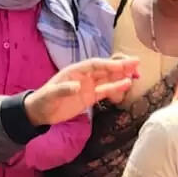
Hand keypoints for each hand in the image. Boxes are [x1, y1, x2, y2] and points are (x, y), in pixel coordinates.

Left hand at [24, 56, 140, 125]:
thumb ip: (63, 89)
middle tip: (137, 63)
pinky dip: (116, 88)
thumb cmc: (43, 101)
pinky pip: (106, 91)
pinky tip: (127, 85)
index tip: (122, 65)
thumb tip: (77, 86)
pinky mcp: (90, 97)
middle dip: (121, 66)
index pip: (95, 64)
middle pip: (105, 69)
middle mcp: (84, 76)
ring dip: (122, 76)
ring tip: (137, 73)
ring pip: (109, 79)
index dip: (109, 64)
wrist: (40, 113)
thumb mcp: (50, 95)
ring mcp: (89, 86)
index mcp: (75, 71)